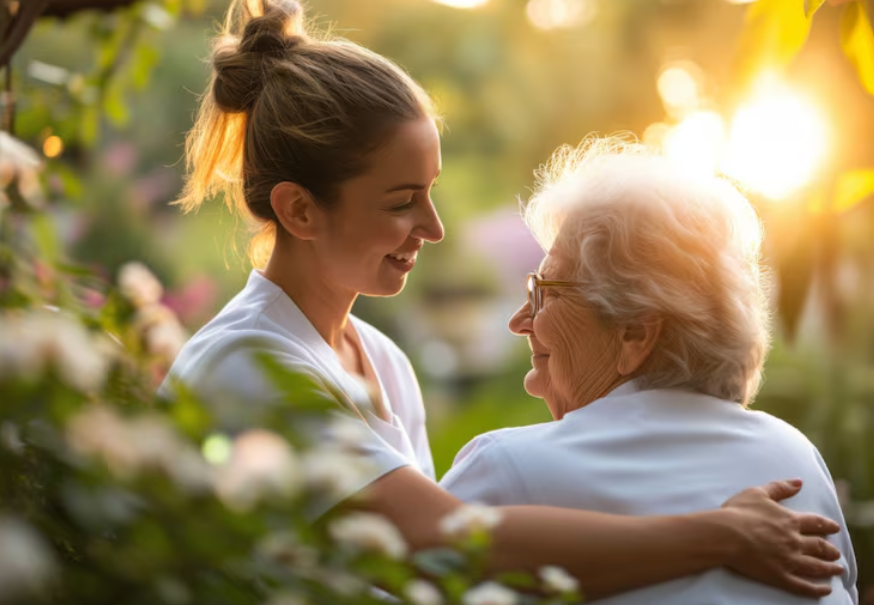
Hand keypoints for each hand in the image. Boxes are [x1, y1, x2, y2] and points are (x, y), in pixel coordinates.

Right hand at [719, 479, 843, 597]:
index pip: (815, 522)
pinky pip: (803, 585)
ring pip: (816, 566)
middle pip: (819, 546)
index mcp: (790, 521)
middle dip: (830, 549)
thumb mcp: (758, 493)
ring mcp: (789, 560)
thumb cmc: (738, 512)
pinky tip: (825, 590)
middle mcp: (794, 541)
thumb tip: (799, 482)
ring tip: (837, 569)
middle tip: (837, 552)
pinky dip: (817, 589)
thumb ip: (780, 487)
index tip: (835, 527)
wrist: (725, 534)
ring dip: (829, 568)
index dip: (827, 525)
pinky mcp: (780, 576)